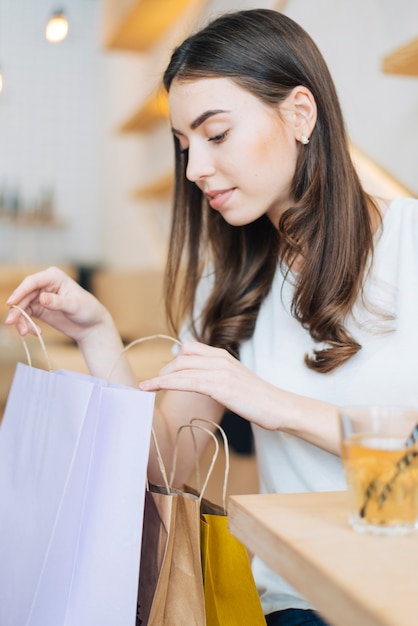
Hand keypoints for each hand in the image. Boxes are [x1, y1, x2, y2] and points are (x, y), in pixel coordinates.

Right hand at [5, 266, 109, 343]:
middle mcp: (44, 284)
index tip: (11, 303)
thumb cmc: (88, 310)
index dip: (19, 292)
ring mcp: (40, 297)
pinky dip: (27, 324)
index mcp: (53, 276)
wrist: (92, 325)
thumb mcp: (74, 306)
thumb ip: (57, 302)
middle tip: (12, 323)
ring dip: (20, 320)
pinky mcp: (39, 309)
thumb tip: (42, 298)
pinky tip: (35, 332)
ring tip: (25, 333)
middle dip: (17, 310)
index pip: (32, 282)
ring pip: (22, 306)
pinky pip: (26, 316)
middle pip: (23, 295)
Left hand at [139, 340, 282, 429]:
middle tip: (154, 385)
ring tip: (145, 387)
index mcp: (222, 355)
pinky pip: (186, 381)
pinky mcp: (220, 386)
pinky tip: (154, 388)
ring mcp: (220, 371)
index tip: (162, 373)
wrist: (278, 407)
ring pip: (181, 368)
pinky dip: (166, 383)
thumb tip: (198, 379)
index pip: (189, 349)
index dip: (173, 361)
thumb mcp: (233, 380)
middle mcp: (219, 358)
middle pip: (182, 357)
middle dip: (165, 371)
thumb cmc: (256, 398)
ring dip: (159, 377)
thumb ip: (216, 375)